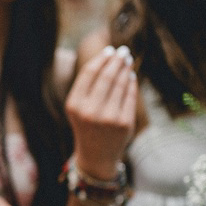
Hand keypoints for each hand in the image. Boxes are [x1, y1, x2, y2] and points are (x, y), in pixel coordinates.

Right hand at [65, 44, 137, 179]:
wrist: (96, 155)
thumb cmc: (87, 126)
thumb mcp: (78, 107)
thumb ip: (88, 85)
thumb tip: (109, 57)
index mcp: (74, 105)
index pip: (89, 73)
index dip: (101, 58)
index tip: (109, 50)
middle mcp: (90, 111)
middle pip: (107, 76)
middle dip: (117, 60)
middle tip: (123, 51)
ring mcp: (108, 118)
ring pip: (121, 84)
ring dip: (126, 69)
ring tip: (127, 61)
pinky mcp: (124, 123)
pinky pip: (130, 96)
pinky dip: (132, 83)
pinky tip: (131, 77)